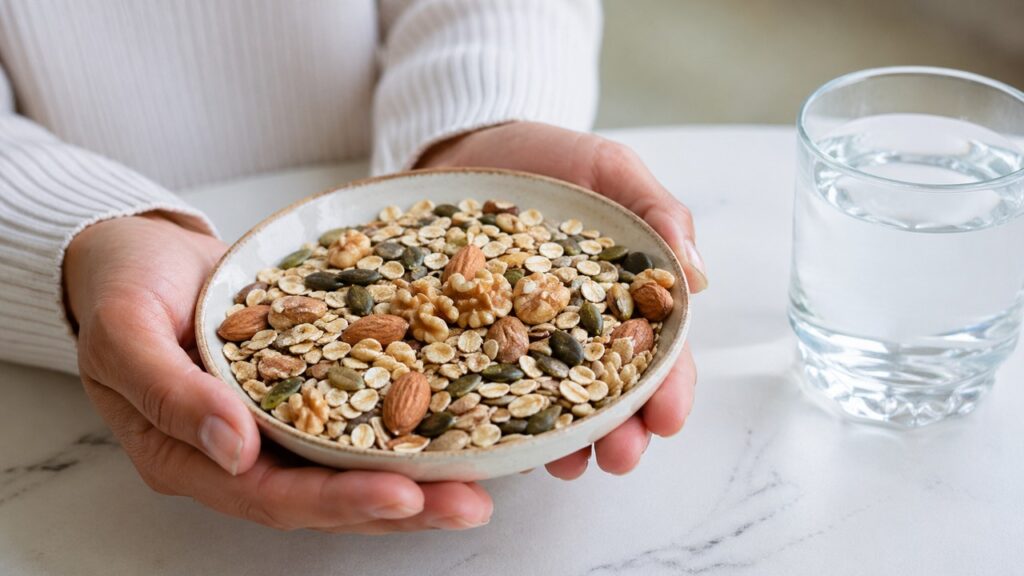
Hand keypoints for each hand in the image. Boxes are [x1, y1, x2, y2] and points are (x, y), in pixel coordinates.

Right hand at [65, 214, 491, 531]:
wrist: (141, 250)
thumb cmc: (121, 286)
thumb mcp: (126, 330)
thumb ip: (169, 392)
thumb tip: (233, 448)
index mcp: (190, 455)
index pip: (271, 496)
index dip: (339, 501)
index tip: (406, 493)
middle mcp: (240, 452)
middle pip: (325, 495)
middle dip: (400, 504)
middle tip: (469, 502)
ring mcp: (274, 423)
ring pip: (348, 467)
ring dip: (414, 477)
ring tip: (480, 479)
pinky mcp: (303, 388)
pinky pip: (355, 418)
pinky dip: (400, 426)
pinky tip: (451, 424)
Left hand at [418, 121, 703, 478]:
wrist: (470, 146)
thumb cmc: (550, 156)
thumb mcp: (611, 167)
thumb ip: (657, 210)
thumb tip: (696, 272)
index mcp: (625, 295)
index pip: (658, 350)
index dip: (669, 386)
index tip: (668, 418)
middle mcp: (579, 328)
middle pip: (610, 390)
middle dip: (623, 429)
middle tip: (621, 457)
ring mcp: (527, 338)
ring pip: (554, 401)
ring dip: (569, 440)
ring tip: (570, 465)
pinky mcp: (476, 337)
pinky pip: (488, 382)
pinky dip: (500, 415)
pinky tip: (502, 441)